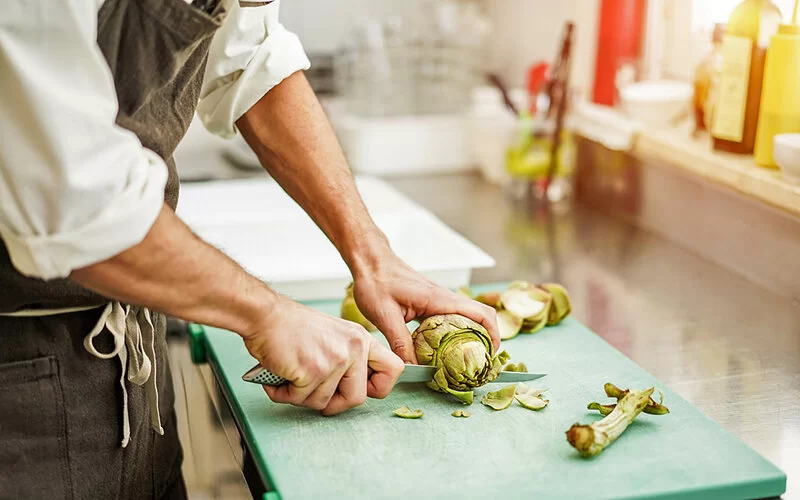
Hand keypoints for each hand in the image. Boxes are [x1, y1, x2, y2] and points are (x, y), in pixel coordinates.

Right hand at [241, 294, 403, 414]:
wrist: (265, 315)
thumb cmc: (292, 327)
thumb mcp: (334, 335)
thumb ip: (349, 359)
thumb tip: (352, 390)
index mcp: (361, 339)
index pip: (394, 369)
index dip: (378, 388)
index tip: (359, 389)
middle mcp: (353, 348)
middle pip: (358, 399)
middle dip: (333, 404)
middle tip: (313, 393)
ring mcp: (334, 359)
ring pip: (323, 403)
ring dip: (301, 396)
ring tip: (290, 377)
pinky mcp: (312, 370)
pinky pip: (300, 399)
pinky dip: (283, 394)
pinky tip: (277, 377)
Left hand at [352, 253, 499, 362]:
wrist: (370, 261)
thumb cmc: (376, 282)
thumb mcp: (385, 316)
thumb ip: (400, 343)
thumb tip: (413, 369)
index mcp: (439, 299)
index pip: (481, 314)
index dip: (493, 335)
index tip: (489, 357)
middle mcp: (445, 298)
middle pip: (481, 317)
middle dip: (485, 340)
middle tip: (478, 365)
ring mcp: (439, 300)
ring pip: (467, 319)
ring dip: (471, 338)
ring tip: (463, 362)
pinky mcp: (431, 304)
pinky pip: (452, 319)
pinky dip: (454, 335)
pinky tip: (442, 351)